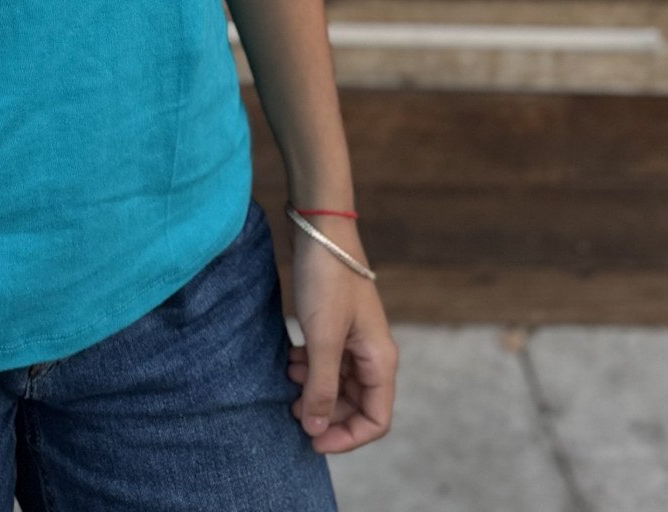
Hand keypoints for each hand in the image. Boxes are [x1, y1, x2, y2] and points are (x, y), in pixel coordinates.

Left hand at [283, 227, 398, 453]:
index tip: (313, 440)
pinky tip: (289, 360)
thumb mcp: (322, 339)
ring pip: (338, 383)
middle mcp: (372, 353)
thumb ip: (321, 387)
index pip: (375, 420)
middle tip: (292, 411)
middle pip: (355, 404)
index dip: (346, 437)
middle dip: (325, 413)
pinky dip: (308, 367)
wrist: (319, 227)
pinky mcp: (336, 324)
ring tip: (287, 381)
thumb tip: (317, 430)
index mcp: (380, 360)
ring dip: (314, 389)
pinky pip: (326, 361)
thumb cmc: (327, 279)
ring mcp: (354, 338)